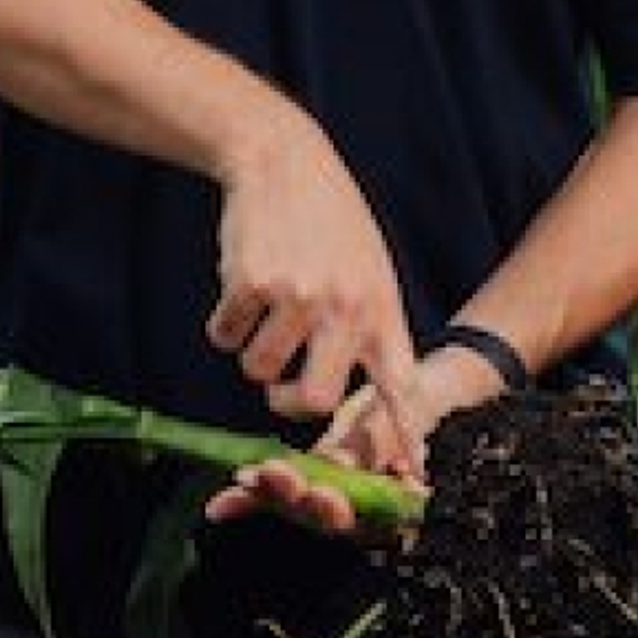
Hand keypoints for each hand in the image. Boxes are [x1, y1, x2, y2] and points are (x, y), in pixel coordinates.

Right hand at [203, 120, 413, 425]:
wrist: (284, 159)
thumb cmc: (330, 222)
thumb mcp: (371, 269)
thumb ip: (371, 327)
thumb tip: (373, 392)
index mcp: (380, 308)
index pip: (399, 385)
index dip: (403, 436)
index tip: (413, 478)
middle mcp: (343, 306)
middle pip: (310, 400)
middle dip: (285, 403)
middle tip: (277, 389)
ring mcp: (296, 294)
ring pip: (256, 370)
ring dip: (250, 351)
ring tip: (262, 308)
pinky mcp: (251, 281)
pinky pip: (224, 336)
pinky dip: (224, 321)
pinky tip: (241, 284)